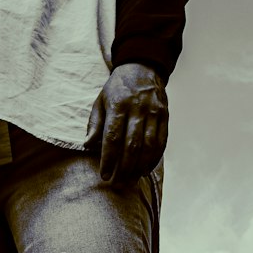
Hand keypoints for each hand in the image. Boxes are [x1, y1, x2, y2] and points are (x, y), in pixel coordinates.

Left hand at [86, 63, 167, 185]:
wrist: (143, 68)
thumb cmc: (117, 88)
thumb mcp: (101, 101)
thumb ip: (95, 124)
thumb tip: (87, 146)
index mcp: (118, 105)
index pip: (112, 137)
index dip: (108, 159)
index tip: (104, 175)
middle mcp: (138, 109)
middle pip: (132, 145)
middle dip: (124, 168)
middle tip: (117, 184)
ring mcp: (154, 112)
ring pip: (149, 146)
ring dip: (140, 167)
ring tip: (131, 180)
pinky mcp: (165, 116)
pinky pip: (161, 142)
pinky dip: (154, 159)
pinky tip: (145, 169)